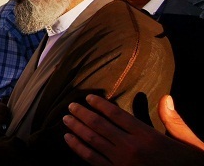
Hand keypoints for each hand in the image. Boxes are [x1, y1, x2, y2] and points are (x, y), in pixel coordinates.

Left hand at [63, 94, 203, 165]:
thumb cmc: (190, 164)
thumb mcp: (187, 142)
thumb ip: (173, 120)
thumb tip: (166, 97)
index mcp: (148, 137)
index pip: (117, 115)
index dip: (100, 105)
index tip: (88, 98)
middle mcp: (132, 149)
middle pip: (100, 126)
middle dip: (83, 114)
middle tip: (70, 105)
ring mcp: (122, 164)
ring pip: (93, 142)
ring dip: (77, 129)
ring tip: (66, 119)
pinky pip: (93, 160)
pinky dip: (78, 149)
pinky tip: (69, 140)